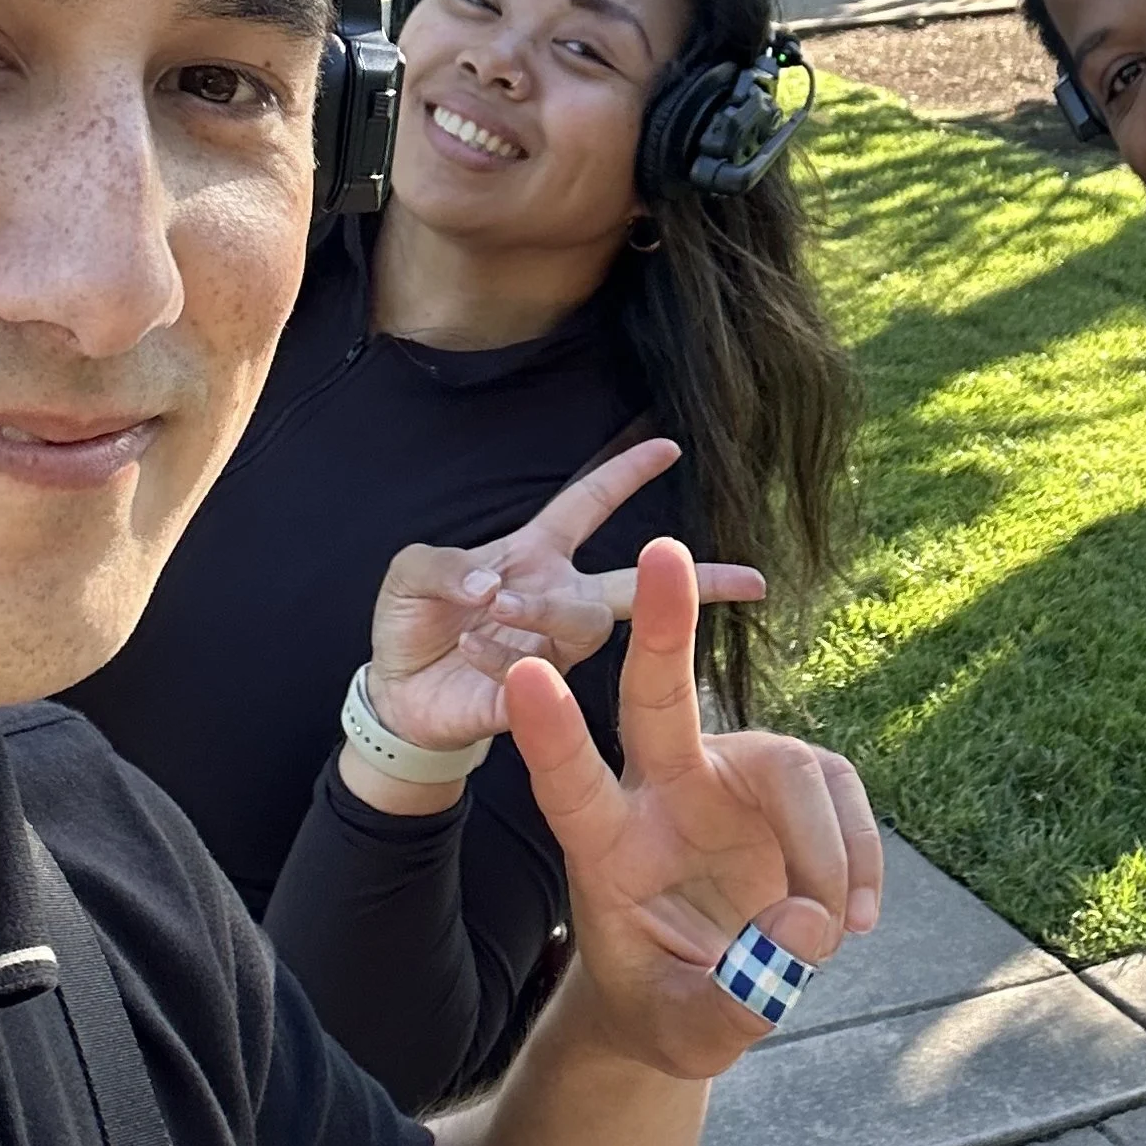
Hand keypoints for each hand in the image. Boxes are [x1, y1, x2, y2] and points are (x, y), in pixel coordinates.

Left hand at [364, 439, 766, 759]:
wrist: (394, 694)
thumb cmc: (412, 620)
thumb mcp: (412, 573)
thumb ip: (445, 569)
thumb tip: (490, 586)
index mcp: (534, 553)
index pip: (589, 503)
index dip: (625, 472)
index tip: (669, 446)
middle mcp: (557, 597)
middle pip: (636, 585)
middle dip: (698, 579)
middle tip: (750, 581)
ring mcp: (553, 651)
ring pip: (585, 624)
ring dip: (539, 611)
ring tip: (494, 611)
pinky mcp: (538, 699)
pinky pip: (542, 675)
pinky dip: (503, 660)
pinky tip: (473, 653)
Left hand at [502, 537, 882, 1078]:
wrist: (702, 993)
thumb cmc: (668, 1005)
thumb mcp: (686, 1033)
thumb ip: (733, 1002)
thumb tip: (803, 933)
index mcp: (605, 847)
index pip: (569, 784)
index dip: (549, 734)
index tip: (522, 674)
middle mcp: (662, 790)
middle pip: (658, 699)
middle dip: (661, 625)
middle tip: (664, 550)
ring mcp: (728, 778)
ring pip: (792, 767)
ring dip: (827, 854)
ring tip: (834, 938)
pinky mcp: (788, 785)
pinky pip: (840, 793)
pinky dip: (861, 859)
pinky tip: (856, 920)